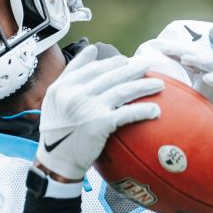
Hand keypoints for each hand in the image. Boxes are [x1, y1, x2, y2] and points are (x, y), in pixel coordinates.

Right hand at [35, 47, 163, 180]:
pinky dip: (143, 111)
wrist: (57, 162)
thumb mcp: (54, 99)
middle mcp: (74, 94)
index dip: (111, 63)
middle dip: (132, 70)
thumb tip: (92, 49)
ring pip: (122, 91)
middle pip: (110, 76)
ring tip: (158, 84)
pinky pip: (127, 113)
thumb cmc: (57, 132)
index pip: (92, 68)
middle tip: (146, 67)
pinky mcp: (99, 124)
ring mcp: (87, 108)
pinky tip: (156, 110)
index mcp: (62, 87)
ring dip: (143, 86)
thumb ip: (70, 74)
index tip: (125, 61)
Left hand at [156, 43, 212, 134]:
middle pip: (209, 62)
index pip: (190, 60)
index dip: (176, 53)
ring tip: (208, 79)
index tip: (159, 48)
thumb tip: (150, 99)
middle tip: (185, 58)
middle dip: (197, 58)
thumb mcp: (199, 101)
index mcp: (206, 72)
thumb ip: (181, 98)